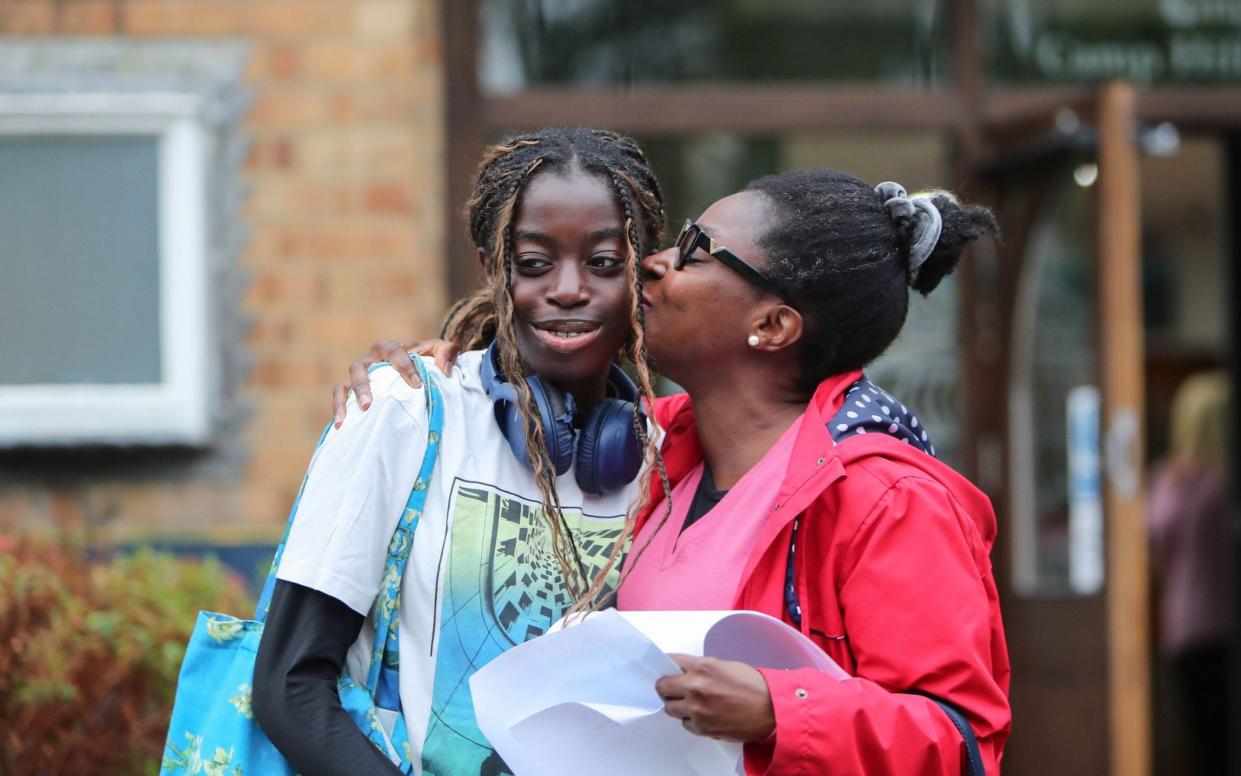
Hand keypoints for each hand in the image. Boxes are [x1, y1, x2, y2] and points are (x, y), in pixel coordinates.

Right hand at [330, 338, 460, 426]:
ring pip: (347, 382)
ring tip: (358, 414)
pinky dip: (338, 408)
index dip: (404, 366)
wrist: (417, 368)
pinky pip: (340, 395)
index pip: (394, 352)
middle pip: (360, 366)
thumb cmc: (428, 360)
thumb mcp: (441, 351)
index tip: (417, 385)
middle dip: (363, 385)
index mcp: (392, 347)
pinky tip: (341, 425)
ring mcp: (361, 375)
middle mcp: (371, 359)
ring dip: (350, 397)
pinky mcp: (353, 389)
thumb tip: (444, 369)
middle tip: (369, 404)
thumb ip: (447, 352)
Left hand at [655, 654, 775, 742]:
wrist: (770, 711)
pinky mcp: (702, 728)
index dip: (668, 665)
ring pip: (670, 708)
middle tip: (673, 688)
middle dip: (667, 687)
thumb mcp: (726, 665)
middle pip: (662, 687)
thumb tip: (686, 670)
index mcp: (702, 667)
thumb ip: (702, 667)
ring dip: (677, 705)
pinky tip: (703, 715)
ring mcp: (696, 710)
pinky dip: (690, 720)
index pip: (670, 661)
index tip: (668, 669)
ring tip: (690, 703)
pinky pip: (685, 723)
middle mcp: (695, 687)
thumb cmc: (754, 687)